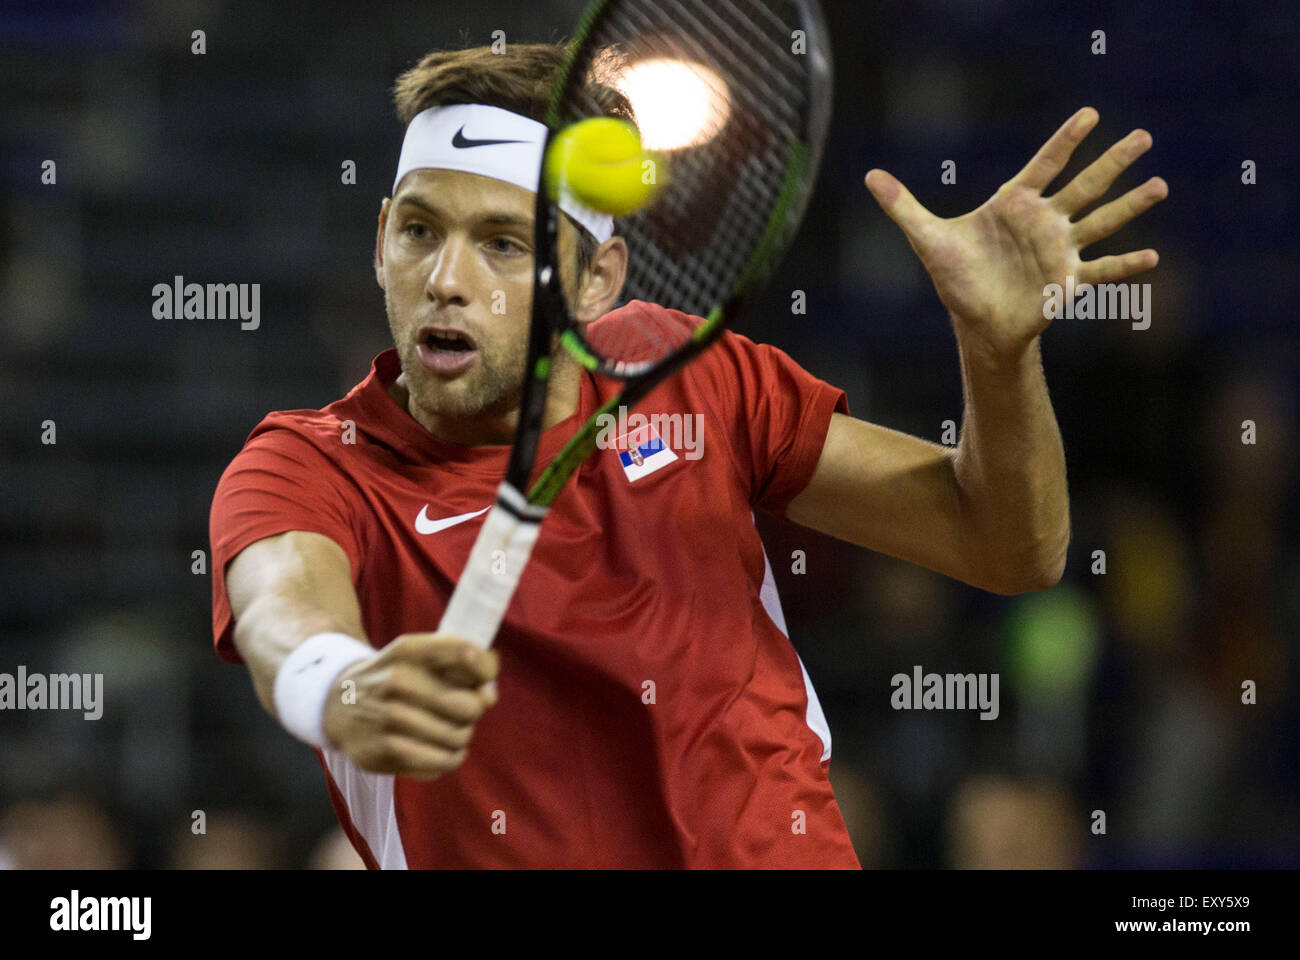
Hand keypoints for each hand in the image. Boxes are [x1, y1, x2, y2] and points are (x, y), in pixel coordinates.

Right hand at [322, 632, 498, 779]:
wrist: (335, 703)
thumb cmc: (393, 678)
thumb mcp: (418, 657)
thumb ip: (462, 667)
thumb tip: (490, 697)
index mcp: (408, 650)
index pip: (466, 653)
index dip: (486, 671)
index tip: (482, 682)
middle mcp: (396, 680)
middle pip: (470, 706)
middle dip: (473, 711)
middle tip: (459, 712)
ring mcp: (387, 718)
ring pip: (458, 738)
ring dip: (461, 737)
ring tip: (448, 731)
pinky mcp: (382, 752)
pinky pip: (440, 763)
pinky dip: (448, 759)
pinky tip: (438, 750)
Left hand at [864, 107, 1166, 356]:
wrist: (975, 322)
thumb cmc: (955, 278)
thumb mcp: (927, 239)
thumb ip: (903, 206)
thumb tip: (870, 175)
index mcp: (1015, 205)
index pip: (1045, 164)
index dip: (1066, 140)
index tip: (1091, 114)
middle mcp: (1044, 222)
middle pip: (1086, 184)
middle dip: (1113, 161)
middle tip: (1144, 136)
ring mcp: (1059, 249)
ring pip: (1102, 220)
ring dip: (1131, 205)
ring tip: (1161, 184)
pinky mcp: (1066, 279)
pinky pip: (1101, 269)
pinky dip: (1125, 266)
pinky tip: (1153, 258)